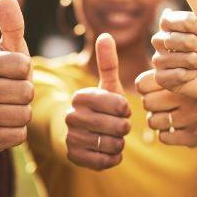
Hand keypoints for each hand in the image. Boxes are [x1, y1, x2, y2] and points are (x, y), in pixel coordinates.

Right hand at [0, 0, 33, 151]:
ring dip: (22, 113)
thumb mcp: (7, 52)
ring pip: (24, 114)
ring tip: (6, 109)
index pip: (23, 65)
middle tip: (9, 95)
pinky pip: (18, 135)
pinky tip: (2, 127)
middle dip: (25, 94)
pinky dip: (16, 132)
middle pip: (26, 91)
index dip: (24, 71)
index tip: (9, 74)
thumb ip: (11, 25)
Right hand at [64, 34, 129, 169]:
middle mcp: (72, 116)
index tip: (121, 110)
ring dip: (119, 143)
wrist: (78, 133)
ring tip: (113, 137)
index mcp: (81, 96)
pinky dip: (113, 157)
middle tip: (120, 126)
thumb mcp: (106, 86)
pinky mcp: (73, 157)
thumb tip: (105, 35)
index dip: (125, 110)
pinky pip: (105, 161)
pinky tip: (109, 150)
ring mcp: (71, 137)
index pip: (119, 105)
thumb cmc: (99, 107)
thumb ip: (108, 63)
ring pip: (112, 144)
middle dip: (124, 128)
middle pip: (117, 127)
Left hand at [135, 69, 196, 146]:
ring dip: (157, 120)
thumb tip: (140, 86)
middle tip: (163, 104)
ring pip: (153, 121)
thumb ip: (152, 79)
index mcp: (181, 78)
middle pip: (147, 102)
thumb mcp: (171, 81)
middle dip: (151, 105)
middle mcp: (189, 96)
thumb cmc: (182, 96)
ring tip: (169, 115)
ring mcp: (192, 117)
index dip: (145, 89)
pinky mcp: (193, 136)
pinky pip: (163, 137)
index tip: (155, 90)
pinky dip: (165, 134)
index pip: (142, 84)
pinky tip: (176, 128)